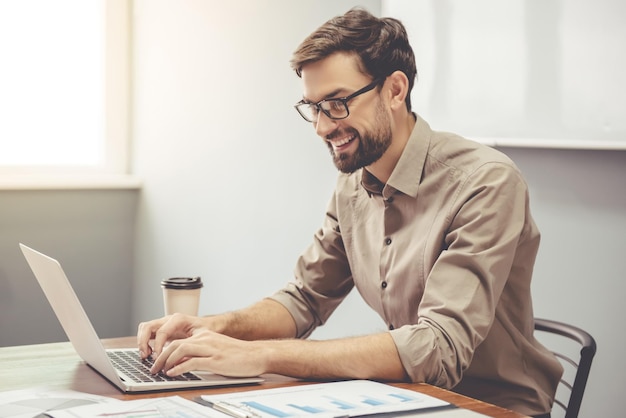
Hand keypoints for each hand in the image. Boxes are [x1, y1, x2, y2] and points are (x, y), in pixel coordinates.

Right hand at [136, 313, 209, 358]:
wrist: (209, 326)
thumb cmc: (206, 330)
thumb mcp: (202, 336)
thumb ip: (190, 345)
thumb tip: (180, 358)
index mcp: (178, 319)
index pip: (162, 331)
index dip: (158, 346)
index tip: (158, 358)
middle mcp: (168, 319)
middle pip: (148, 326)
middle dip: (143, 342)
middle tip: (145, 356)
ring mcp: (164, 324)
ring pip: (145, 328)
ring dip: (141, 342)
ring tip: (145, 356)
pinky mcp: (162, 330)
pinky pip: (148, 333)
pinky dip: (145, 343)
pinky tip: (150, 354)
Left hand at [149, 329, 266, 377]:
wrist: (257, 355)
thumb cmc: (238, 355)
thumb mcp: (216, 350)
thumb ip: (199, 354)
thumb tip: (181, 364)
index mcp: (205, 336)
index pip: (178, 340)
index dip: (164, 351)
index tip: (158, 361)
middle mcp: (205, 339)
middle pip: (175, 344)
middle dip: (160, 357)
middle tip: (153, 368)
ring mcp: (210, 349)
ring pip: (180, 350)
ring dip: (166, 362)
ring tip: (160, 372)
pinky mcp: (215, 360)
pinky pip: (192, 362)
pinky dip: (178, 368)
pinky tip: (173, 374)